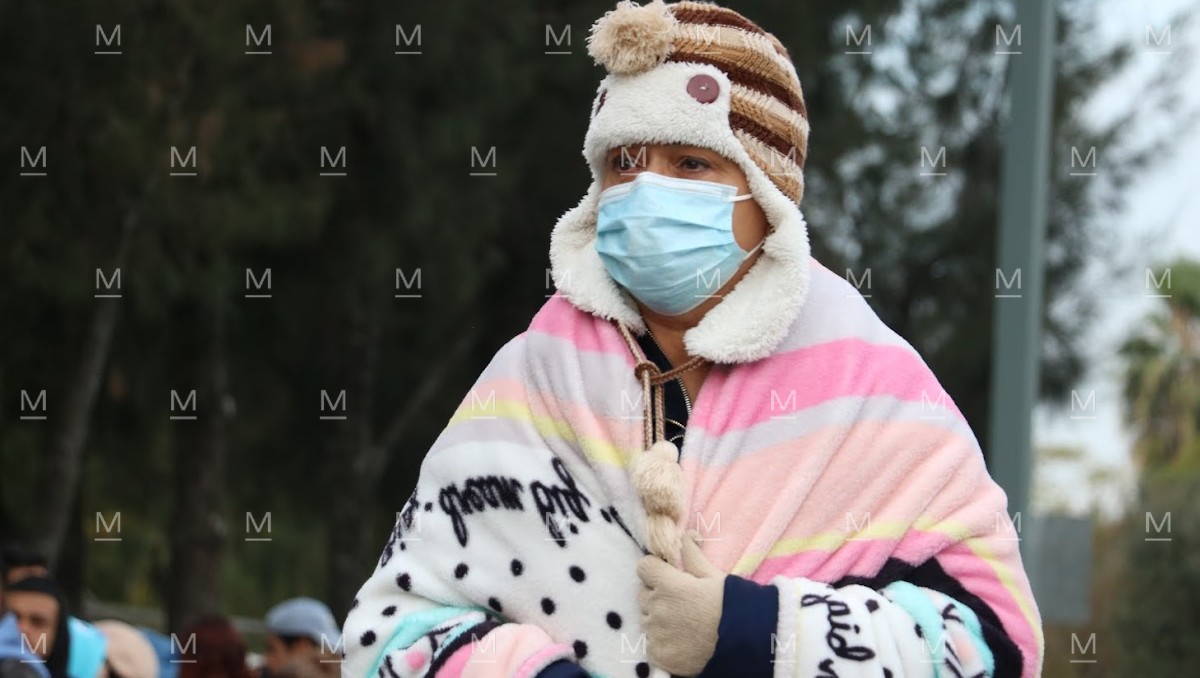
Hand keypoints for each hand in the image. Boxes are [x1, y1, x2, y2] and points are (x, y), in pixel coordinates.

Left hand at [636, 531, 725, 676]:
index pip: (644, 567)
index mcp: (669, 585)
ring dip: (658, 618)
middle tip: (680, 602)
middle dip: (657, 594)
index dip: (655, 570)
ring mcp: (656, 633)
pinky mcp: (658, 654)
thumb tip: (685, 534)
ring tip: (683, 623)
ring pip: (646, 619)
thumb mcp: (713, 575)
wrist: (743, 644)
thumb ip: (692, 555)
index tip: (668, 576)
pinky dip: (661, 642)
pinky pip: (650, 642)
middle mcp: (657, 608)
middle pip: (643, 594)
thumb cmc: (730, 605)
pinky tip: (681, 641)